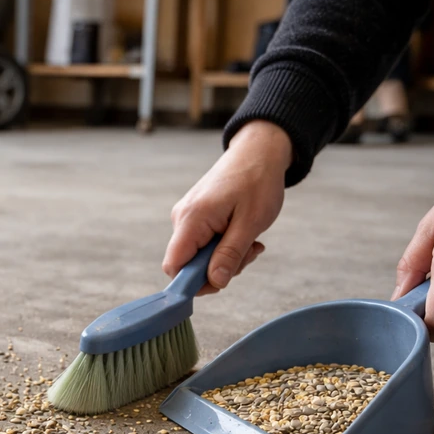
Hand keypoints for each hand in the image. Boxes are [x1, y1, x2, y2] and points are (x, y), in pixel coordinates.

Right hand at [164, 121, 291, 294]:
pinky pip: (204, 243)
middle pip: (189, 265)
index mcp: (192, 219)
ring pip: (199, 256)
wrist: (258, 151)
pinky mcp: (196, 216)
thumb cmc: (257, 181)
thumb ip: (230, 254)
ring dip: (226, 256)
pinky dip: (224, 245)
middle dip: (219, 268)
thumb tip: (215, 282)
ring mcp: (188, 217)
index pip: (174, 267)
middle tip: (249, 253)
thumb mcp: (250, 222)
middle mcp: (182, 218)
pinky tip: (243, 234)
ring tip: (251, 240)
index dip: (193, 283)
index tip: (222, 280)